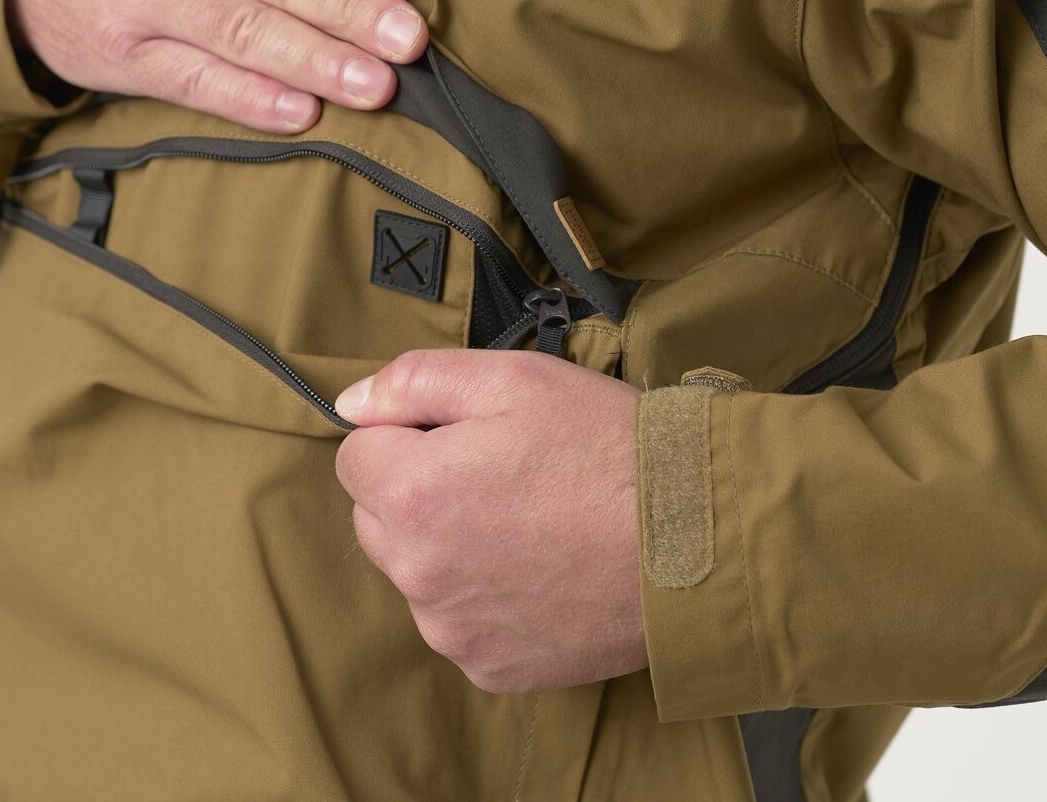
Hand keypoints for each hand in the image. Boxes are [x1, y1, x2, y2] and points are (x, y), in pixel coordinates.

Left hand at [332, 350, 648, 693]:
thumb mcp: (511, 379)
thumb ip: (414, 382)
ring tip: (530, 516)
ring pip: (417, 570)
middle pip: (378, 515)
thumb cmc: (605, 449)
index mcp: (414, 493)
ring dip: (449, 542)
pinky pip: (460, 619)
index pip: (356, 454)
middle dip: (418, 486)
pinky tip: (541, 564)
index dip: (407, 431)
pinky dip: (485, 594)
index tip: (463, 431)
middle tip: (499, 467)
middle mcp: (419, 573)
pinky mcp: (492, 666)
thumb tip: (352, 404)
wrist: (694, 541)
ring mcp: (454, 629)